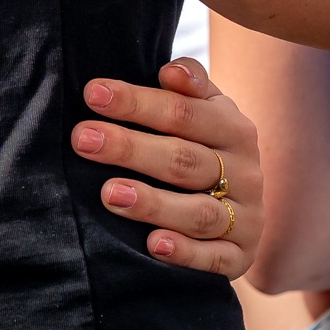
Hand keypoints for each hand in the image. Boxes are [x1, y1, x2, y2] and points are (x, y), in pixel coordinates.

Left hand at [73, 57, 261, 277]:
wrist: (242, 203)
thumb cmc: (202, 144)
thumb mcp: (204, 109)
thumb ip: (190, 86)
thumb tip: (172, 71)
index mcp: (233, 129)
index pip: (183, 112)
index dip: (137, 102)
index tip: (91, 94)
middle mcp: (245, 172)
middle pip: (184, 160)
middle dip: (130, 148)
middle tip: (83, 140)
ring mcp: (246, 217)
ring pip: (199, 211)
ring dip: (154, 203)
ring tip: (109, 193)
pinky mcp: (241, 256)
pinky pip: (216, 258)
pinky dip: (186, 252)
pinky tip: (153, 244)